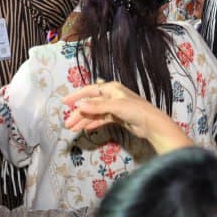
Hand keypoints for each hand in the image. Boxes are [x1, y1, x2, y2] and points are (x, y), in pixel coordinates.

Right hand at [63, 81, 191, 152]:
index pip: (89, 90)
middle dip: (78, 113)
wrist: (151, 124)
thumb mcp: (115, 107)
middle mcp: (111, 96)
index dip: (76, 96)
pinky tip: (85, 129)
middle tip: (67, 123)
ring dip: (84, 120)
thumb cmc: (136, 110)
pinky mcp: (117, 117)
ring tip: (72, 128)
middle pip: (91, 104)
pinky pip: (101, 119)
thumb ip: (97, 106)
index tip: (64, 102)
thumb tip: (80, 105)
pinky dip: (93, 123)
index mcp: (111, 88)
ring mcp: (114, 107)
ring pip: (95, 113)